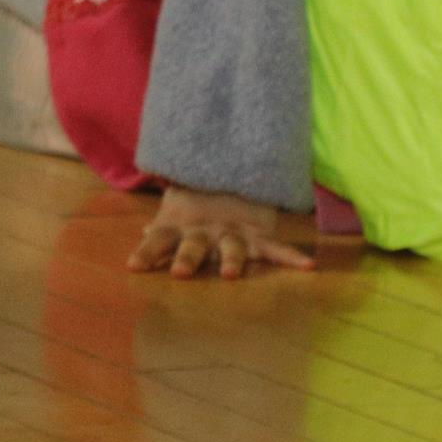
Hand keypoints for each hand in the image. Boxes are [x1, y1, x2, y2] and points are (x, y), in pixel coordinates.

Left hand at [127, 185, 314, 280]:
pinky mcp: (258, 233)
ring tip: (230, 273)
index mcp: (181, 227)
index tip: (134, 267)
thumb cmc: (197, 198)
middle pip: (193, 246)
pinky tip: (307, 267)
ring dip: (230, 260)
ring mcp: (232, 232)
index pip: (159, 240)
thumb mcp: (175, 209)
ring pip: (231, 248)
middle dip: (187, 259)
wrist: (233, 168)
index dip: (146, 252)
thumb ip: (162, 227)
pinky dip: (291, 257)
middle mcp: (205, 232)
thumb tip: (144, 233)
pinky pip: (275, 247)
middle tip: (180, 272)